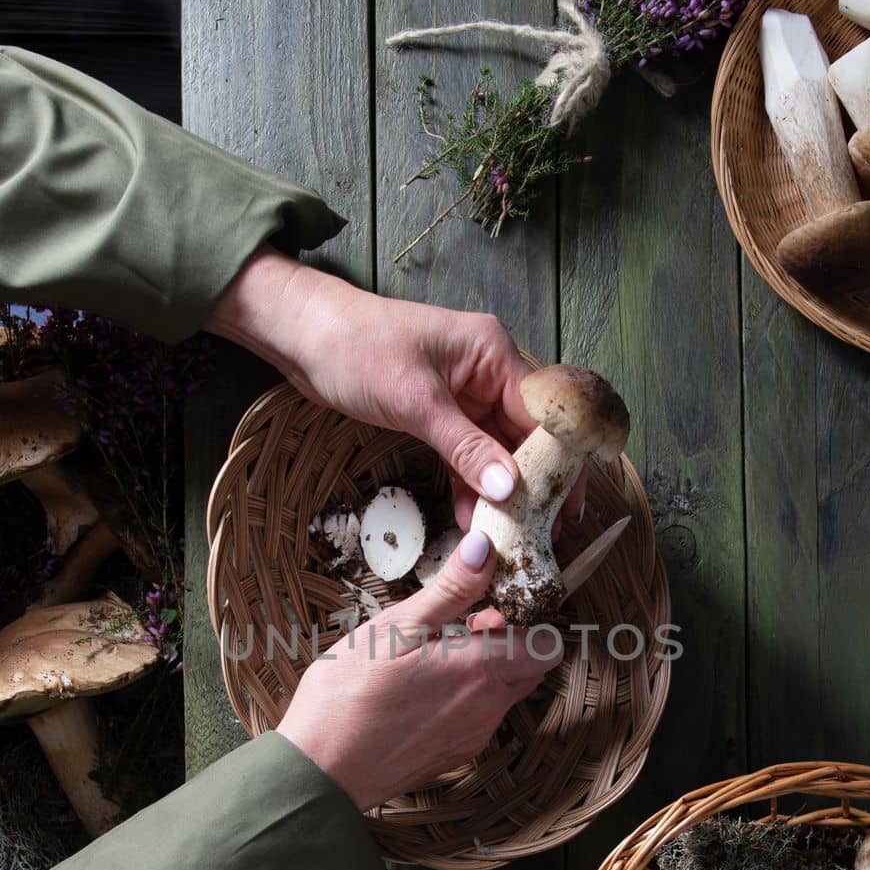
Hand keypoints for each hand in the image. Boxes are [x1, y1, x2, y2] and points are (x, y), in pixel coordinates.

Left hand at [205, 246, 582, 527]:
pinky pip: (466, 453)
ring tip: (506, 534)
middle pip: (526, 434)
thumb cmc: (357, 348)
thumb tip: (507, 489)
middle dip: (532, 483)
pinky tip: (468, 517)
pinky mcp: (439, 413)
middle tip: (540, 531)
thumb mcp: (416, 402)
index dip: (558, 462)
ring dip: (498, 490)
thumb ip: (465, 447)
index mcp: (493, 352)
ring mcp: (464, 393)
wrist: (303, 334)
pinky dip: (468, 484)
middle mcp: (487, 370)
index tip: (565, 506)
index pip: (543, 413)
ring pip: (496, 449)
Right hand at [276, 531, 559, 809]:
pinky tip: (420, 688)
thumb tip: (486, 550)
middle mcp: (488, 709)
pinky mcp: (454, 755)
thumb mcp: (396, 628)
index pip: (547, 644)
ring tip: (432, 655)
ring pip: (503, 693)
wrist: (320, 771)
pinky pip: (479, 717)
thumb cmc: (348, 697)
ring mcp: (473, 736)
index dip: (528, 619)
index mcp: (481, 671)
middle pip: (530, 668)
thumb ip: (451, 590)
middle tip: (460, 625)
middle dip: (508, 641)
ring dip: (484, 668)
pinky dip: (464, 696)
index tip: (491, 605)